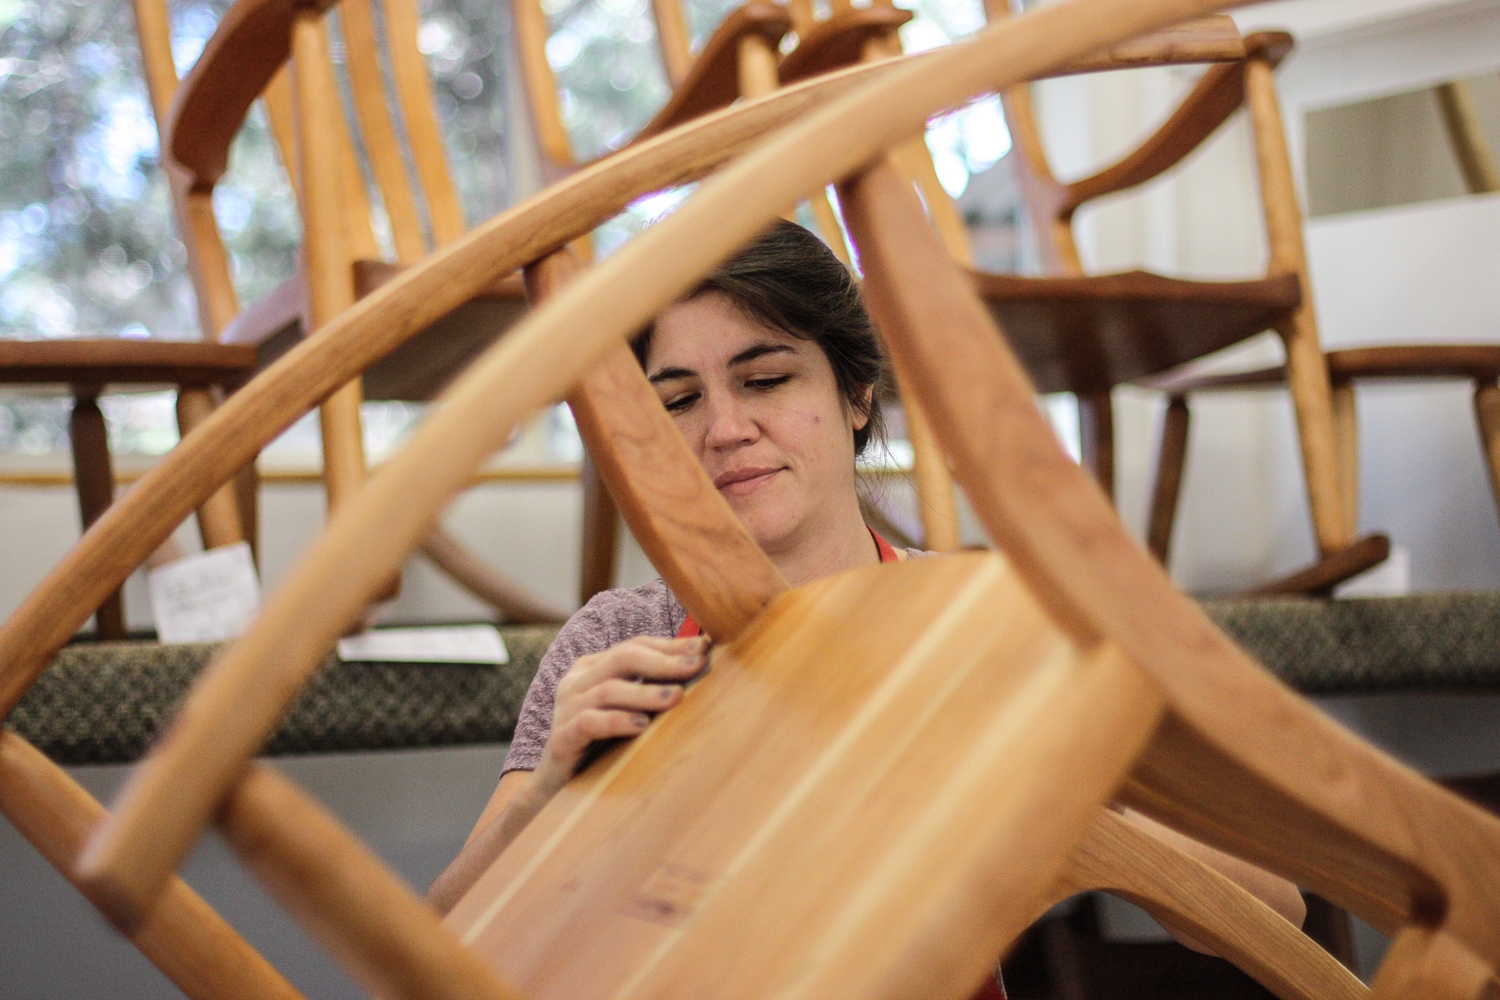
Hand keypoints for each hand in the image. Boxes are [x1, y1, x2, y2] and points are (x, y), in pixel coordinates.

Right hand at [533, 634, 708, 793]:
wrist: (557, 783)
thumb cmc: (601, 741)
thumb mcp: (626, 708)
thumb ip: (650, 687)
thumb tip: (699, 667)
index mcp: (592, 667)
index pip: (634, 645)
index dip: (669, 645)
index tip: (703, 647)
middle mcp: (577, 682)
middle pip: (622, 658)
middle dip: (663, 661)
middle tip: (696, 665)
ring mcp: (566, 708)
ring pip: (608, 690)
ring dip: (646, 693)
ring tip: (676, 697)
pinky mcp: (562, 738)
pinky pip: (589, 723)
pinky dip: (618, 721)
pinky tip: (642, 726)